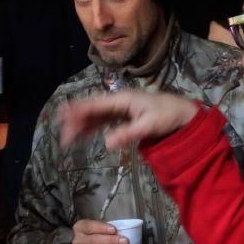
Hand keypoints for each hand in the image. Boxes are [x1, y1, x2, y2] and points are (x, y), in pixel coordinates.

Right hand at [58, 91, 198, 149]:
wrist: (181, 113)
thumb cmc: (167, 115)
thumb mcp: (148, 125)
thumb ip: (128, 134)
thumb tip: (107, 144)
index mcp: (122, 100)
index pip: (95, 105)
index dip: (77, 111)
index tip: (62, 118)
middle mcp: (118, 102)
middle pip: (91, 110)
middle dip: (76, 122)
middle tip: (64, 137)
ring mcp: (120, 109)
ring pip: (95, 116)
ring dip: (81, 126)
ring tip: (68, 138)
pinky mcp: (123, 117)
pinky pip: (103, 121)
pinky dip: (92, 128)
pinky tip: (82, 136)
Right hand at [71, 219, 127, 243]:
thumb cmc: (94, 236)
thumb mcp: (96, 228)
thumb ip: (106, 229)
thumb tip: (124, 232)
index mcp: (80, 228)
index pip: (89, 226)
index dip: (102, 228)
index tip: (114, 230)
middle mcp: (78, 241)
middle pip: (92, 240)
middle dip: (110, 241)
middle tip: (124, 241)